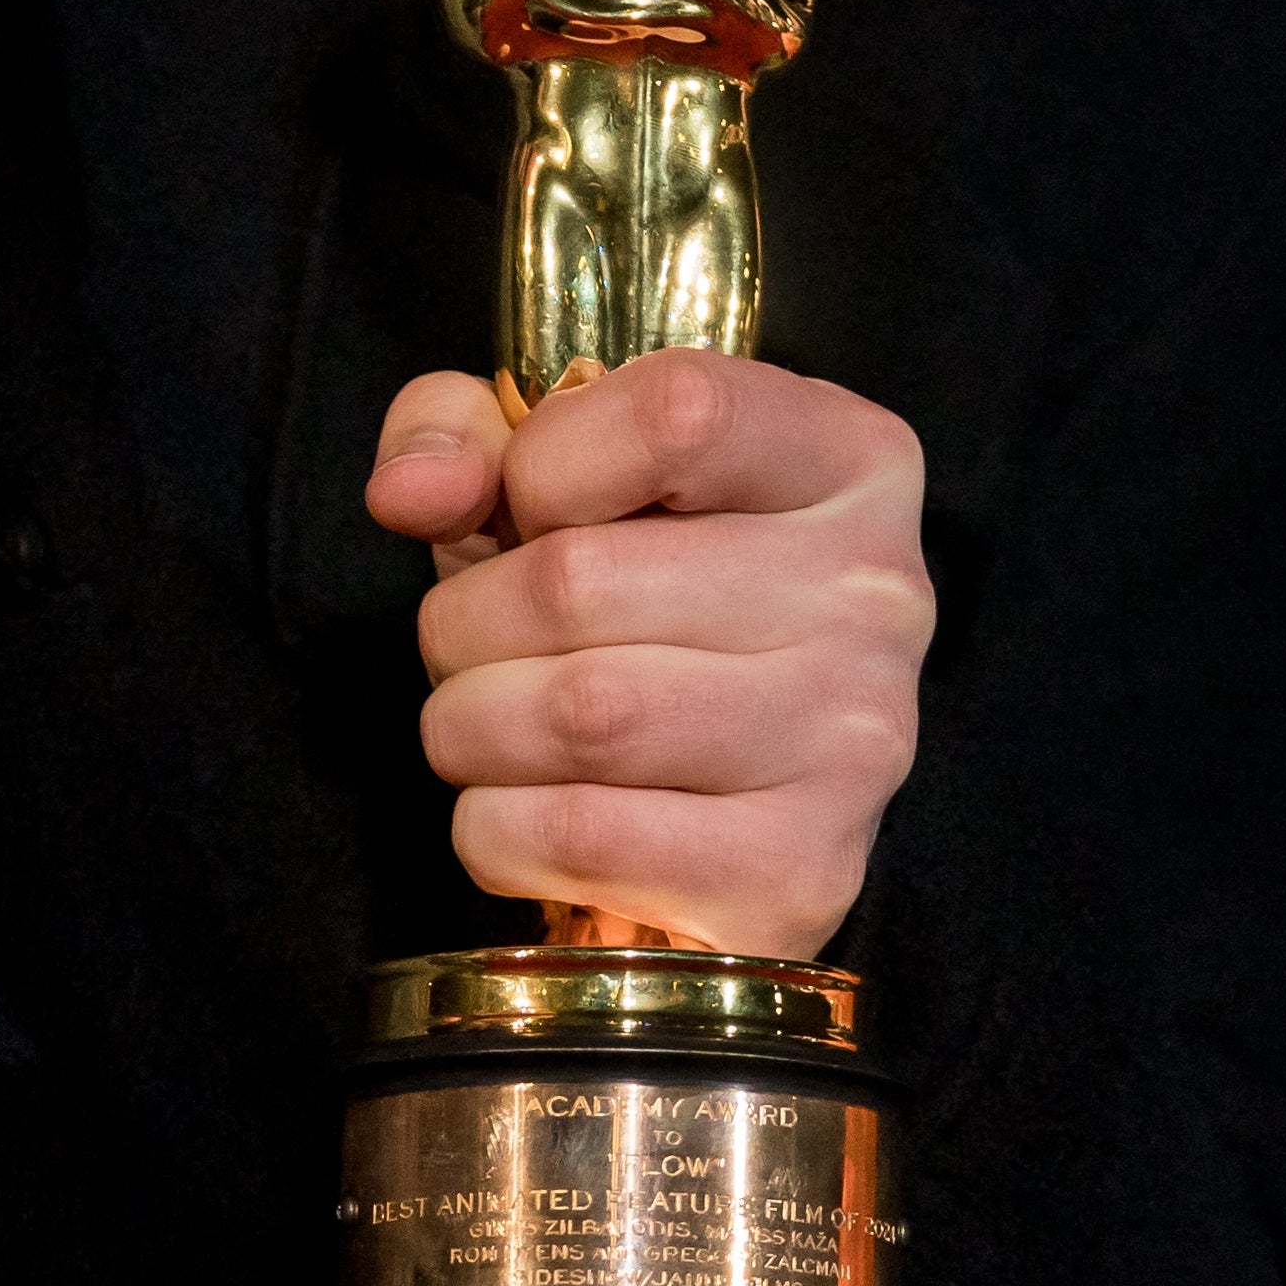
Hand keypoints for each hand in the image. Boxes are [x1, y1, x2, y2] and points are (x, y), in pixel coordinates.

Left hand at [364, 350, 934, 959]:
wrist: (723, 800)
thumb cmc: (635, 606)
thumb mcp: (554, 477)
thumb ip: (465, 435)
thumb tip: (409, 493)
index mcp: (844, 457)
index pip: (678, 415)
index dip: (544, 463)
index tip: (524, 509)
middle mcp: (876, 592)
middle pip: (581, 582)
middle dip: (463, 622)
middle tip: (468, 646)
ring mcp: (854, 741)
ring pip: (578, 718)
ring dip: (470, 727)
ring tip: (486, 724)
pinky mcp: (800, 870)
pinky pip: (576, 837)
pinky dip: (496, 828)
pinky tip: (528, 808)